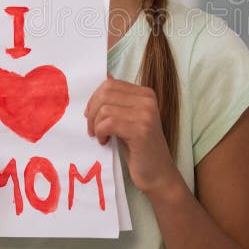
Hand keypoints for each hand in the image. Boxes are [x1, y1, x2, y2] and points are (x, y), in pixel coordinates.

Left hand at [84, 74, 180, 196]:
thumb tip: (104, 75)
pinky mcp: (141, 129)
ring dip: (95, 125)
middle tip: (92, 129)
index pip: (110, 84)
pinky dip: (101, 133)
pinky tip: (105, 142)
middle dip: (92, 112)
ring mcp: (146, 114)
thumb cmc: (138, 148)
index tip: (91, 116)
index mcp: (145, 93)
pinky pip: (109, 123)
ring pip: (105, 108)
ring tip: (100, 137)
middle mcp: (148, 100)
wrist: (156, 174)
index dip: (94, 99)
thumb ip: (117, 100)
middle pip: (105, 93)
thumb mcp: (126, 118)